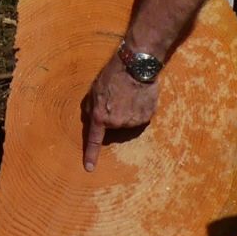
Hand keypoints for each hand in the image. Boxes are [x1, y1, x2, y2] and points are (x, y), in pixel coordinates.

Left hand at [81, 53, 160, 171]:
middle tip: (115, 98)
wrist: (136, 67)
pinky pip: (140, 118)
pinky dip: (138, 110)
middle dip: (112, 115)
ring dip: (126, 112)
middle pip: (113, 126)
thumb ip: (91, 108)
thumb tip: (92, 119)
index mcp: (100, 116)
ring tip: (128, 95)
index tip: (89, 168)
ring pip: (127, 122)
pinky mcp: (147, 117)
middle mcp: (117, 123)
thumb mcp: (94, 90)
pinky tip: (138, 97)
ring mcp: (133, 121)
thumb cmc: (112, 75)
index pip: (94, 140)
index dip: (91, 155)